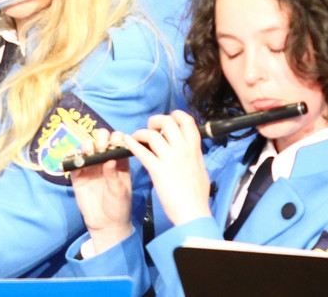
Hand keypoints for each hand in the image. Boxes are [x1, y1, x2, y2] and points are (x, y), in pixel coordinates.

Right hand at [68, 128, 134, 253]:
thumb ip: (114, 176)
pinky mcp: (78, 176)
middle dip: (101, 138)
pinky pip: (73, 162)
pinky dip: (72, 157)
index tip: (115, 143)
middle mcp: (105, 159)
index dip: (116, 138)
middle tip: (102, 147)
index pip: (118, 141)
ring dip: (87, 144)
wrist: (106, 224)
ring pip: (87, 147)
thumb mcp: (120, 191)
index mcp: (119, 160)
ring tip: (90, 151)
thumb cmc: (119, 206)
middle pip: (101, 139)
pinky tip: (75, 158)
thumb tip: (110, 160)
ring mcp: (91, 166)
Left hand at [118, 111, 211, 227]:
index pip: (187, 121)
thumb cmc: (197, 195)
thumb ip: (194, 155)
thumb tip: (189, 148)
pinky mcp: (158, 170)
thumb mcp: (200, 168)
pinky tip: (127, 143)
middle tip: (150, 127)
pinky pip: (142, 151)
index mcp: (194, 149)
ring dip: (141, 133)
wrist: (192, 212)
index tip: (169, 118)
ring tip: (137, 137)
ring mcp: (170, 159)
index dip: (176, 115)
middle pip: (168, 122)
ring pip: (152, 135)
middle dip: (156, 121)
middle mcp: (183, 150)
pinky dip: (133, 144)